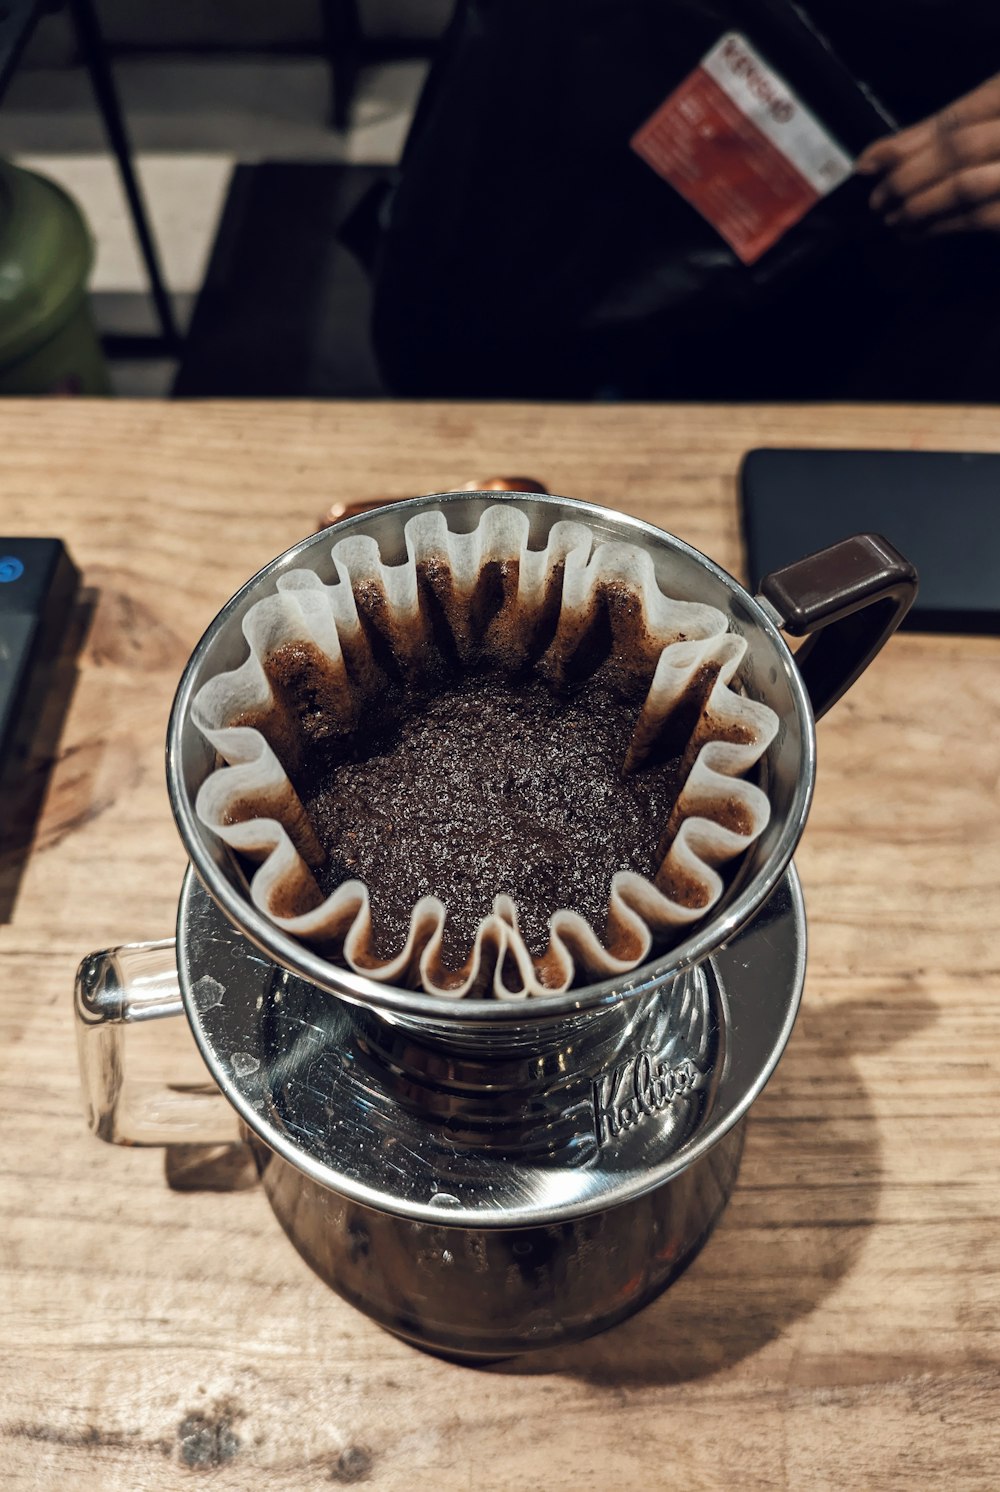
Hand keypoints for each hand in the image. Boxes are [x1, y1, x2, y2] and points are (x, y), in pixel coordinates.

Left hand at [856, 73, 999, 234]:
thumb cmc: (998, 150)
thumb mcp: (992, 116)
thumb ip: (943, 131)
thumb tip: (880, 157)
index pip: (957, 119)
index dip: (907, 143)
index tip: (868, 164)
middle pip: (958, 150)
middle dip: (909, 177)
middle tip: (879, 200)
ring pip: (966, 186)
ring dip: (921, 207)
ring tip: (894, 220)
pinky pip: (980, 219)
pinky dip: (942, 227)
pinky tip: (918, 232)